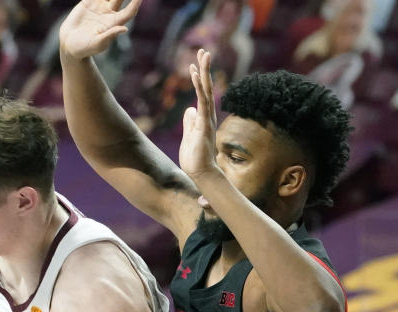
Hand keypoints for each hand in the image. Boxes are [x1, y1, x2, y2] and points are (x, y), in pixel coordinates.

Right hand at [59, 0, 142, 59]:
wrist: (69, 44)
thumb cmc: (84, 48)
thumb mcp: (97, 44)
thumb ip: (110, 36)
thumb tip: (124, 29)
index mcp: (114, 22)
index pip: (129, 11)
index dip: (136, 3)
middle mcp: (109, 12)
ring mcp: (100, 6)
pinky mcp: (88, 2)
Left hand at [178, 49, 220, 180]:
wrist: (201, 173)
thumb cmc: (195, 158)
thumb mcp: (188, 136)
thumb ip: (189, 122)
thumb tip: (189, 110)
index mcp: (203, 117)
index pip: (202, 93)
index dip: (199, 78)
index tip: (196, 63)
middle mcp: (208, 115)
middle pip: (206, 87)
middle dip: (204, 69)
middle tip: (203, 51)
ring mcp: (207, 118)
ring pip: (206, 90)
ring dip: (204, 72)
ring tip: (203, 54)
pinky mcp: (204, 124)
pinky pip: (202, 101)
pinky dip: (198, 86)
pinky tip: (195, 74)